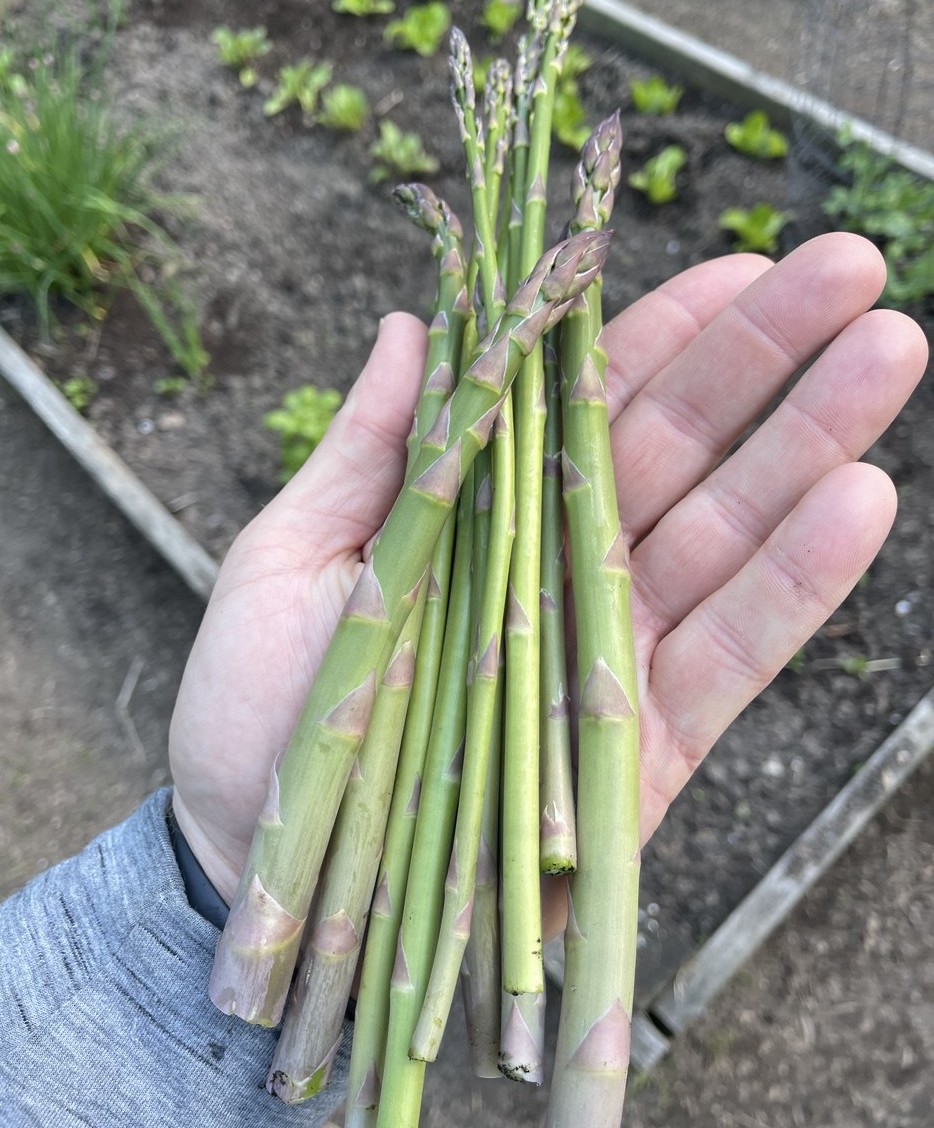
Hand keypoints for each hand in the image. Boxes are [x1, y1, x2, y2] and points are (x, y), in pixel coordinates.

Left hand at [169, 233, 926, 903]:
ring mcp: (605, 653)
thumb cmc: (257, 708)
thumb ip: (369, 446)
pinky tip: (859, 499)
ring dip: (811, 443)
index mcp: (484, 510)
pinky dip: (794, 583)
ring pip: (727, 532)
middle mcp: (559, 567)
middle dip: (769, 356)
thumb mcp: (292, 557)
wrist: (256, 863)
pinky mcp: (635, 747)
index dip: (665, 330)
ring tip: (890, 351)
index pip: (590, 400)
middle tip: (854, 268)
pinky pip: (728, 654)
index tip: (740, 264)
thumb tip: (415, 319)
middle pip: (680, 446)